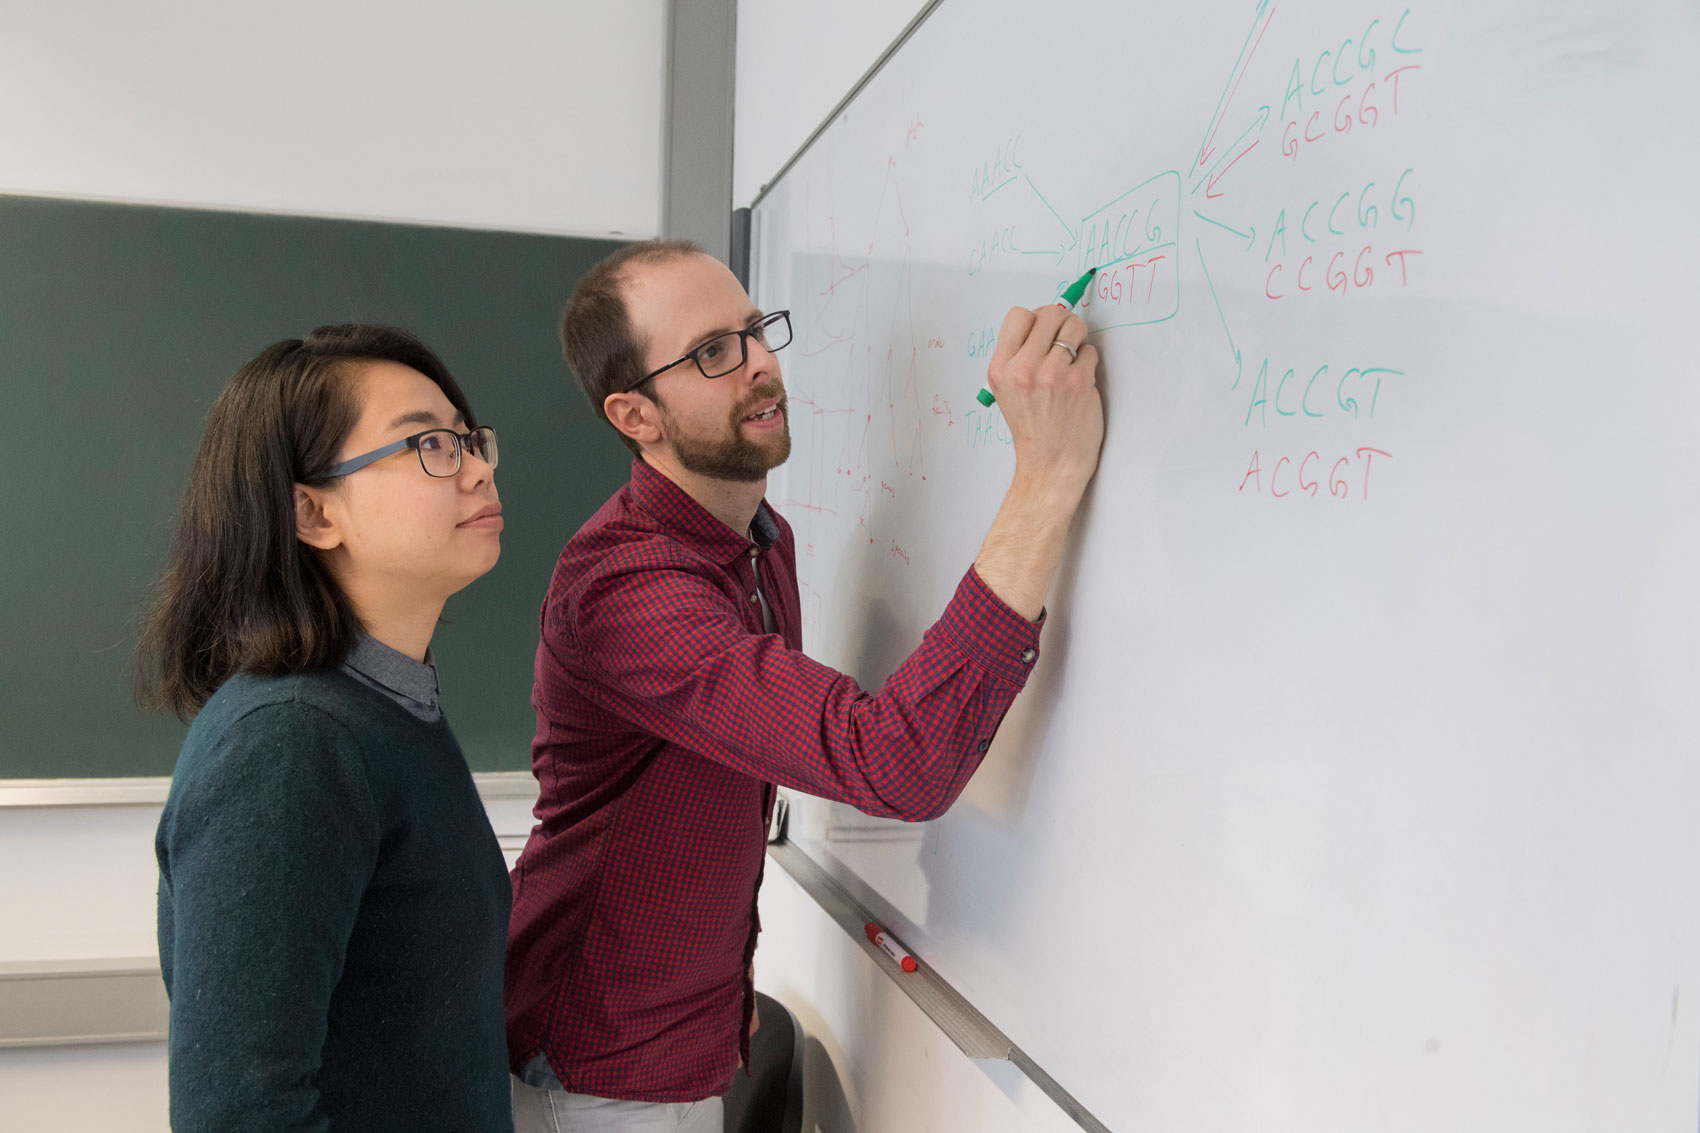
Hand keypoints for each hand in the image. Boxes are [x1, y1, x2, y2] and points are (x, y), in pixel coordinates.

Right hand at [984, 304, 1104, 503]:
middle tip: (1064, 344)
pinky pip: (1090, 351)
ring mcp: (1051, 374)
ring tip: (1072, 361)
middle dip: (1062, 324)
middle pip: (1049, 314)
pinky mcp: (1078, 383)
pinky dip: (1089, 363)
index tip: (1043, 333)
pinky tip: (1080, 382)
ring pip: (1074, 327)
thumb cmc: (1033, 429)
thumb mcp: (1007, 391)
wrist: (1050, 465)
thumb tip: (1045, 322)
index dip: (1035, 319)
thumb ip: (1018, 357)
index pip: (1018, 315)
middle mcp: (1022, 369)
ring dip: (1078, 340)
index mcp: (1000, 369)